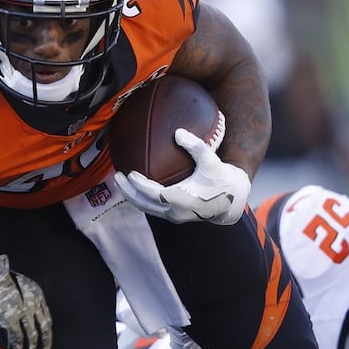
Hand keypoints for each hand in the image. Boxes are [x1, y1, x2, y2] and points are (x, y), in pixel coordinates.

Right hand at [0, 254, 51, 348]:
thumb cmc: (1, 283)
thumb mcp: (20, 290)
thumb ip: (26, 305)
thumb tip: (25, 326)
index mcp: (38, 298)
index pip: (47, 323)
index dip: (47, 340)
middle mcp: (34, 305)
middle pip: (43, 333)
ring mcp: (24, 312)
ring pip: (32, 339)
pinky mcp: (11, 317)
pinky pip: (17, 338)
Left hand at [116, 126, 250, 224]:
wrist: (231, 199)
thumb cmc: (221, 178)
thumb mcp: (210, 160)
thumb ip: (195, 146)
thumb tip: (178, 132)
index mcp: (183, 199)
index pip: (154, 194)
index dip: (139, 185)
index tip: (130, 173)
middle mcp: (176, 211)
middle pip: (144, 204)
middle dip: (128, 192)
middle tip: (117, 177)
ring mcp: (175, 216)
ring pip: (147, 208)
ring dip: (132, 196)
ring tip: (121, 182)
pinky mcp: (175, 217)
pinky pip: (153, 208)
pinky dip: (142, 199)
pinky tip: (135, 187)